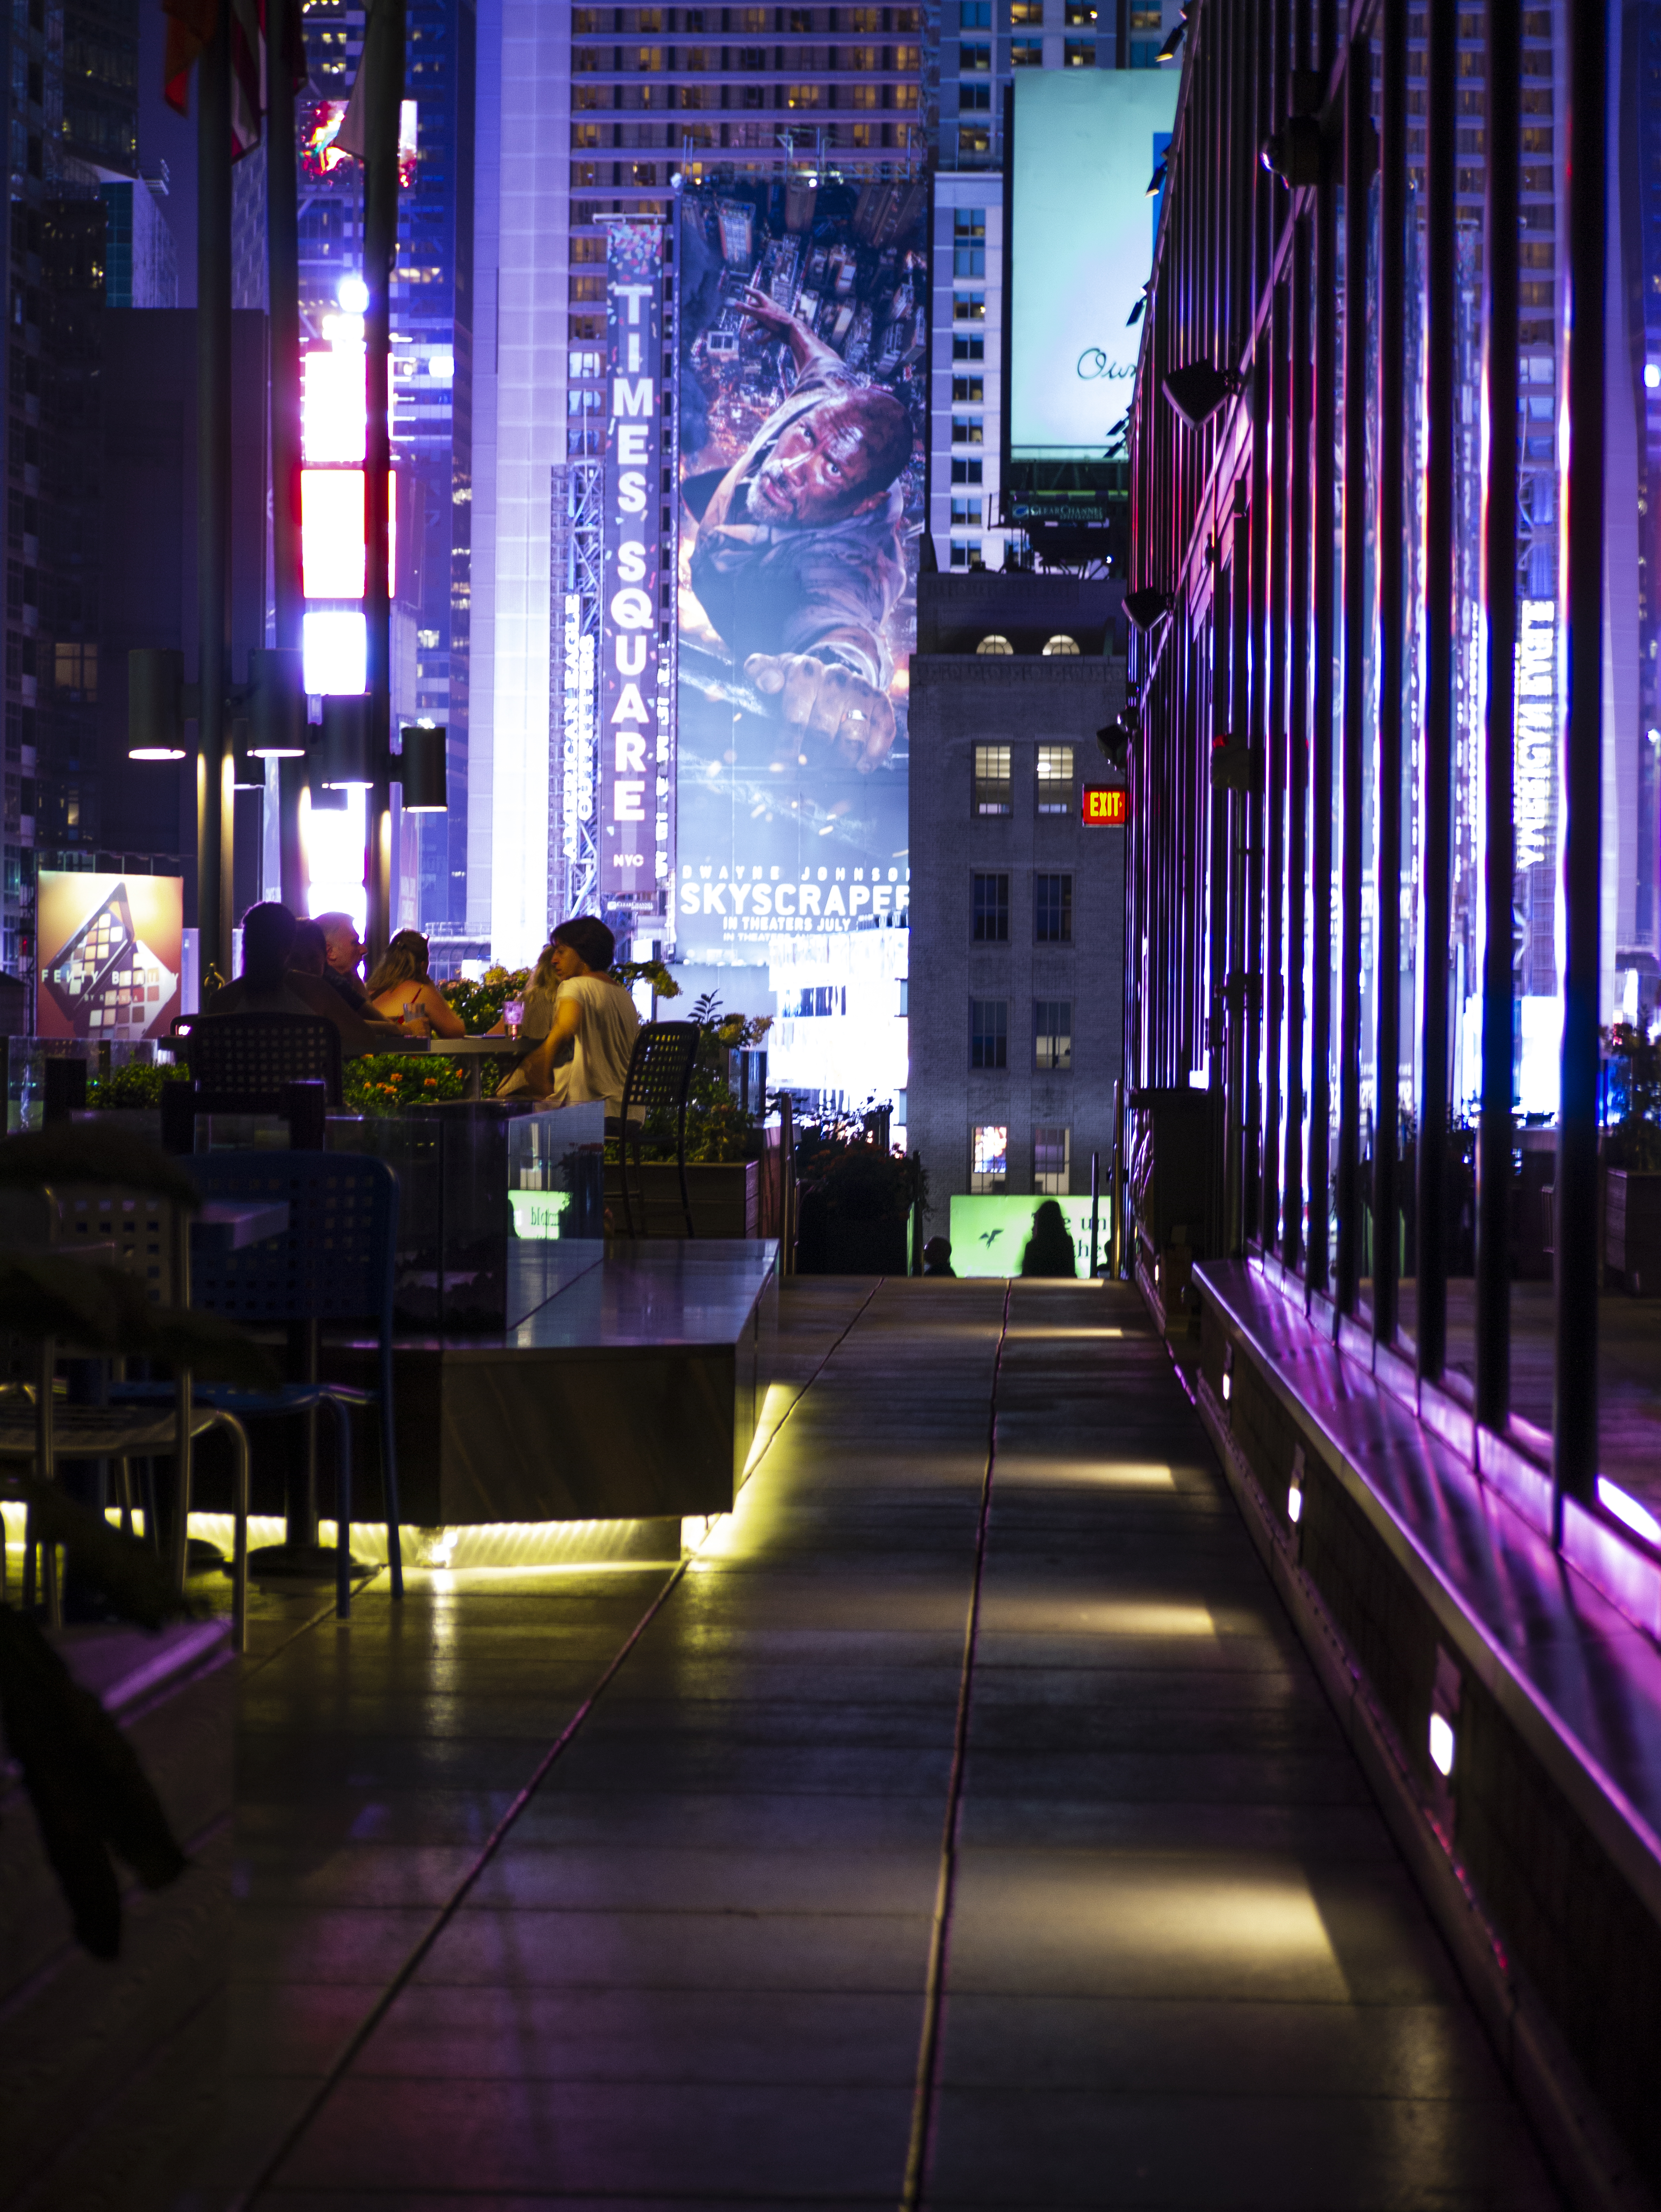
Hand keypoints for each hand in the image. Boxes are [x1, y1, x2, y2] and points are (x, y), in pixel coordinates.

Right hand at [736, 284, 801, 341]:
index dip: (750, 291)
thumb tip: (736, 304)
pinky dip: (763, 338)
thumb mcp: (761, 315)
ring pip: (763, 322)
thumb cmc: (778, 321)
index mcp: (768, 304)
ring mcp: (775, 321)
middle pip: (759, 309)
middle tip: (745, 309)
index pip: (757, 295)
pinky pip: (769, 334)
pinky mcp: (778, 330)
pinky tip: (758, 342)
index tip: (744, 288)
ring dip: (755, 325)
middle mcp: (771, 311)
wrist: (793, 332)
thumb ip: (748, 310)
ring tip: (748, 329)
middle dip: (751, 309)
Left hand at [744, 652, 895, 771]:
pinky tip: (862, 767)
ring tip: (828, 772)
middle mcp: (835, 678)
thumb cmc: (796, 682)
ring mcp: (859, 689)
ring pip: (852, 736)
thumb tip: (769, 683)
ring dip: (839, 762)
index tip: (779, 767)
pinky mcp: (880, 702)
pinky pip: (883, 731)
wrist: (831, 675)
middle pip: (822, 732)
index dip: (786, 747)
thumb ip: (760, 672)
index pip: (795, 716)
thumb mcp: (774, 671)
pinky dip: (874, 753)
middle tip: (803, 773)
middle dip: (810, 759)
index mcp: (805, 670)